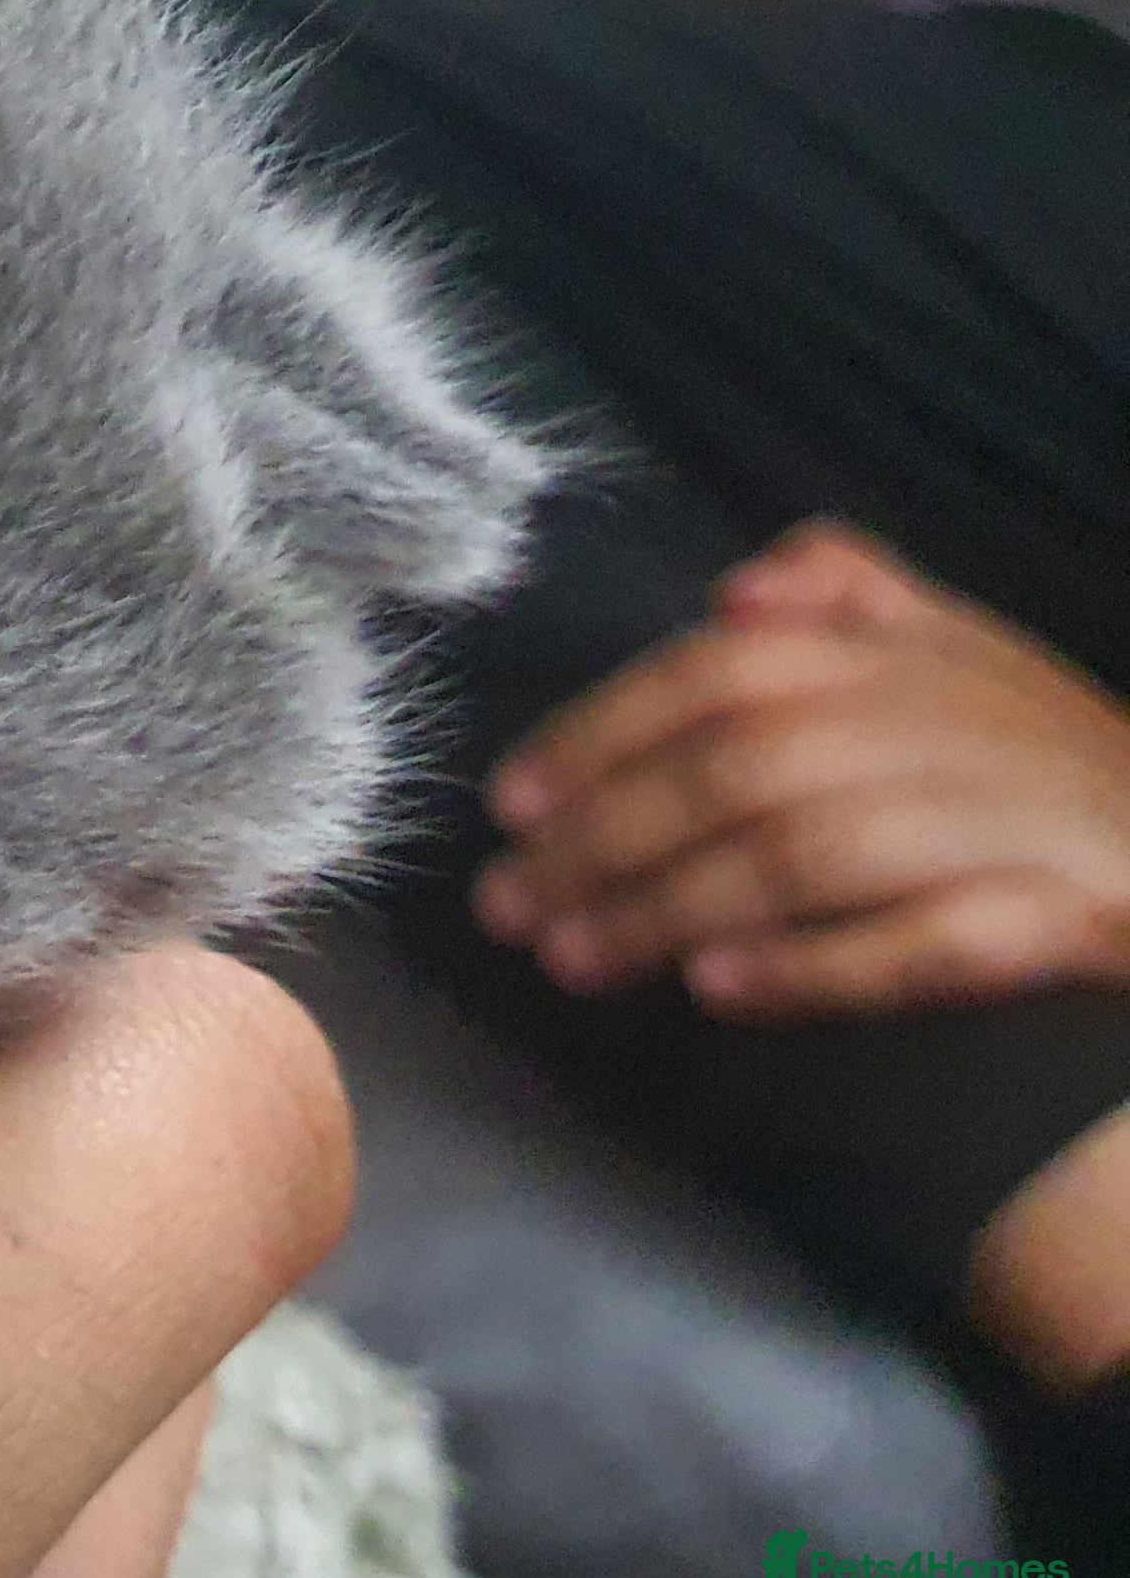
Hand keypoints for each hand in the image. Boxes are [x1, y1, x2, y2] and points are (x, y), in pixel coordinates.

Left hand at [475, 521, 1129, 1019]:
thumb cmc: (1054, 757)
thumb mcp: (964, 648)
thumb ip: (853, 591)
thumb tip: (734, 584)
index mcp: (909, 655)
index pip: (720, 674)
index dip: (602, 732)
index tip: (509, 803)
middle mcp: (951, 725)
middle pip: (743, 771)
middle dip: (606, 841)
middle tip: (508, 907)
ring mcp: (1014, 822)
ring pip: (812, 857)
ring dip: (675, 909)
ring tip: (575, 959)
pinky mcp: (1070, 917)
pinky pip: (931, 943)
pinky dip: (817, 965)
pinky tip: (721, 992)